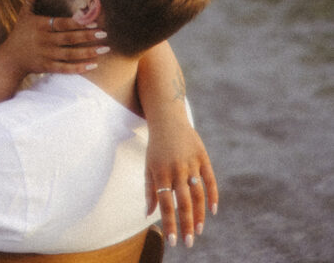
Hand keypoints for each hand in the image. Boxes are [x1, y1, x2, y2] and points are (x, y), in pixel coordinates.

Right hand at [0, 0, 109, 79]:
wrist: (10, 59)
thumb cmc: (20, 33)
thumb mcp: (24, 13)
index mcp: (41, 25)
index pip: (62, 23)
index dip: (78, 23)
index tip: (94, 22)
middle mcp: (44, 40)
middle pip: (69, 38)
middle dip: (88, 36)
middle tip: (104, 34)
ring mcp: (46, 55)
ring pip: (71, 54)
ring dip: (89, 52)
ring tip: (105, 49)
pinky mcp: (48, 67)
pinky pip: (66, 69)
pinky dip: (80, 68)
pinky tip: (93, 65)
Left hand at [145, 122, 217, 248]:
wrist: (167, 119)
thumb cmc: (156, 147)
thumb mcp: (148, 166)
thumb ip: (149, 191)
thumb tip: (148, 215)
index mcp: (161, 172)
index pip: (166, 204)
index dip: (170, 223)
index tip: (173, 241)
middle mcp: (176, 169)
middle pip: (183, 202)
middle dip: (186, 224)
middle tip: (188, 243)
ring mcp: (191, 162)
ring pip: (197, 194)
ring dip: (199, 214)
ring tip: (198, 230)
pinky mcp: (202, 156)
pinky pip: (210, 179)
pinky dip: (213, 195)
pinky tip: (213, 211)